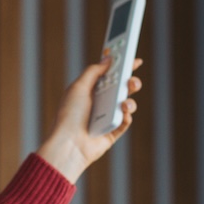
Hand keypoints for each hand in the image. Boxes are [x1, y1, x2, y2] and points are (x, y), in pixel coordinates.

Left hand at [35, 58, 143, 183]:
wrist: (69, 143)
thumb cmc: (69, 115)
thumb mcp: (79, 87)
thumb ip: (94, 71)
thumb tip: (107, 59)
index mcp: (91, 90)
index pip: (110, 75)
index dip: (121, 66)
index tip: (133, 59)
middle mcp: (100, 103)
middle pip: (121, 88)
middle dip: (130, 82)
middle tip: (131, 80)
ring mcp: (107, 117)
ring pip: (127, 104)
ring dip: (130, 101)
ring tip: (124, 103)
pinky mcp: (112, 132)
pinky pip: (125, 122)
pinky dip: (126, 117)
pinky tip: (122, 114)